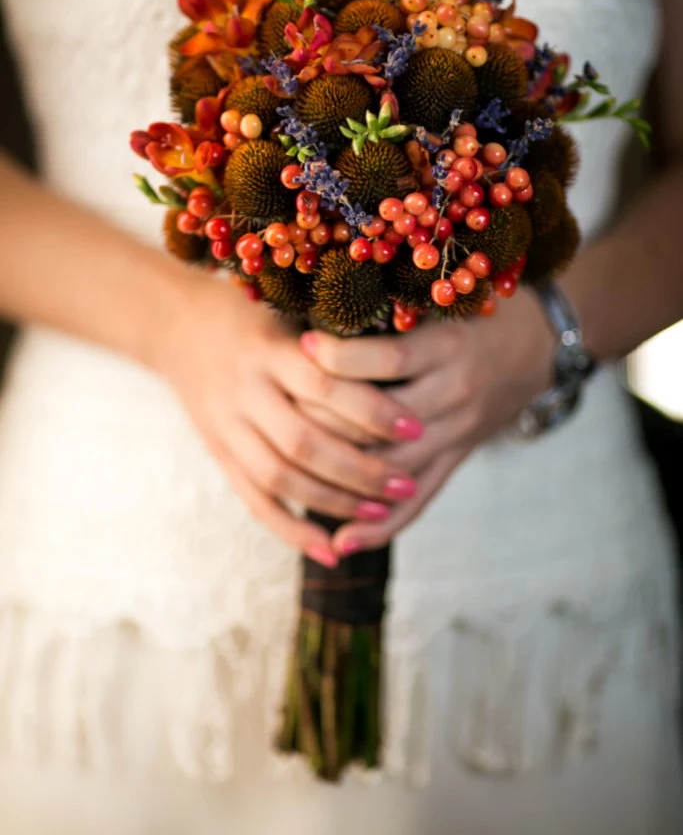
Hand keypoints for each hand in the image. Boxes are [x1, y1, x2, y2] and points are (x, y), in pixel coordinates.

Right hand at [155, 273, 424, 565]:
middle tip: (408, 482)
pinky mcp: (218, 452)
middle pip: (304, 441)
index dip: (372, 411)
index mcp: (268, 349)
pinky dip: (291, 531)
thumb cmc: (252, 314)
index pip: (324, 386)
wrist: (175, 324)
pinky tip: (329, 551)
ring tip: (382, 511)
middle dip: (360, 468)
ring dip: (334, 502)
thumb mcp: (290, 310)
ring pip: (280, 477)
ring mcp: (225, 426)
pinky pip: (254, 500)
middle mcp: (244, 390)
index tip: (416, 426)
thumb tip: (406, 367)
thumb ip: (334, 343)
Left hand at [299, 286, 554, 555]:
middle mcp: (456, 393)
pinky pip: (420, 501)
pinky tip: (342, 540)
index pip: (388, 360)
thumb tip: (319, 321)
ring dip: (344, 481)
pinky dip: (380, 525)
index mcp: (449, 347)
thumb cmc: (473, 313)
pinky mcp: (458, 459)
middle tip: (279, 419)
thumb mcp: (441, 303)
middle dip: (329, 425)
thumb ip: (392, 314)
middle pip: (384, 424)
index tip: (302, 345)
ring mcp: (459, 433)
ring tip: (292, 481)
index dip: (342, 358)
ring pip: (394, 468)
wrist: (536, 344)